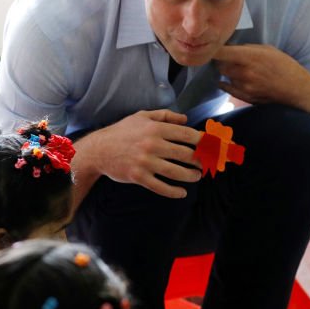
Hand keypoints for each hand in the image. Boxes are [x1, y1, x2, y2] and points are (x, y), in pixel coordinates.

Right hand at [80, 110, 201, 198]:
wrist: (99, 150)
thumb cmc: (122, 131)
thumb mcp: (142, 116)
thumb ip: (165, 116)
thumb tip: (186, 119)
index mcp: (155, 128)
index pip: (186, 134)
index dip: (202, 141)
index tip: (210, 146)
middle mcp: (152, 144)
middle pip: (185, 154)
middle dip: (200, 160)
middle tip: (205, 163)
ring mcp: (145, 162)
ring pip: (176, 172)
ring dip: (191, 176)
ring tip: (197, 176)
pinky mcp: (139, 177)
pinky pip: (160, 187)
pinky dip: (174, 192)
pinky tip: (182, 192)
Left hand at [213, 44, 309, 113]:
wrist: (298, 90)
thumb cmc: (286, 66)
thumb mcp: (268, 50)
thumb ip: (248, 49)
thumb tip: (231, 48)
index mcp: (251, 57)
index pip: (222, 52)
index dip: (211, 49)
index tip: (206, 45)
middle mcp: (245, 72)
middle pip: (220, 64)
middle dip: (219, 59)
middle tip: (223, 56)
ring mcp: (244, 86)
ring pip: (225, 76)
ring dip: (226, 71)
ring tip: (236, 67)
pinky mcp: (245, 97)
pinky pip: (227, 88)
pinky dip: (225, 82)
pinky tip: (228, 79)